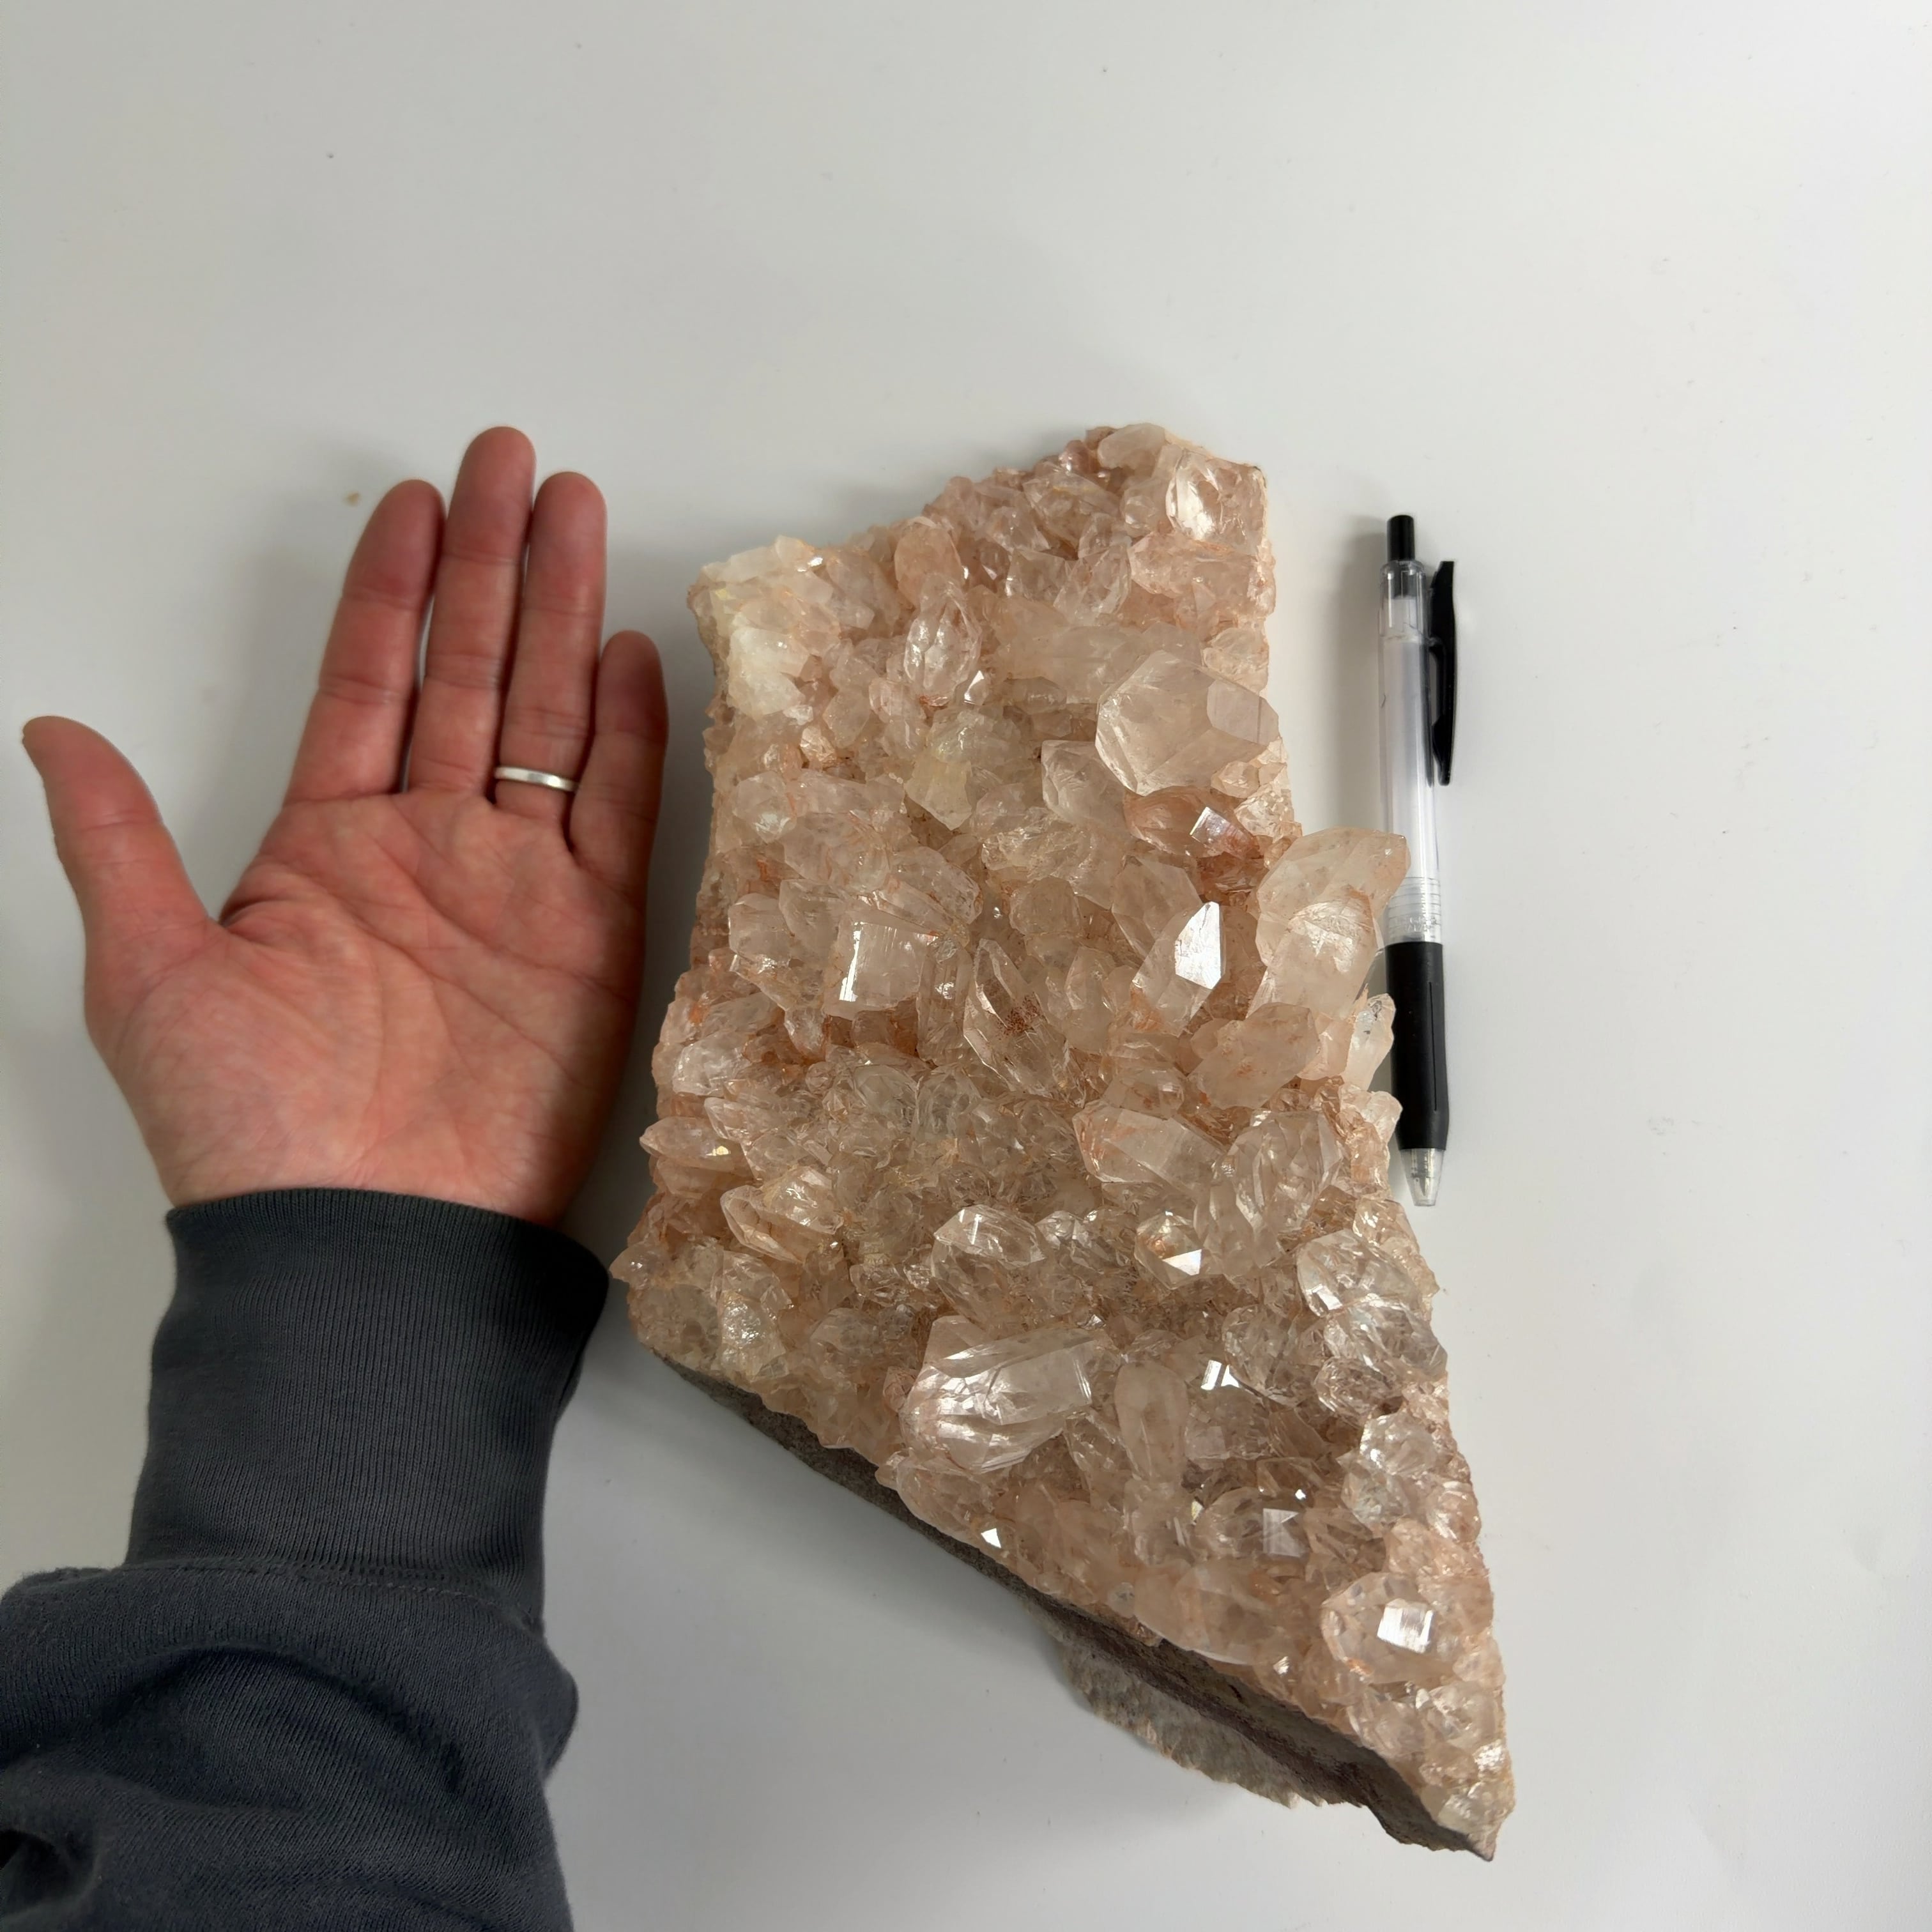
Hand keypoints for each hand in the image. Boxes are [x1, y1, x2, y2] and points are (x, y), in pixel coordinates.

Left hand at [24, 428, 667, 1224]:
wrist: (366, 1239)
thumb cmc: (251, 1123)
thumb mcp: (148, 975)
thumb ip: (116, 844)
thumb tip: (51, 728)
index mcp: (326, 843)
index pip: (367, 683)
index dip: (390, 590)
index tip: (413, 501)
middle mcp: (429, 846)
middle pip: (469, 676)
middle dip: (491, 566)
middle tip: (512, 461)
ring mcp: (518, 887)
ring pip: (547, 720)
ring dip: (560, 616)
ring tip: (575, 513)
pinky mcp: (594, 937)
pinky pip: (616, 814)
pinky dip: (627, 737)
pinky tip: (628, 654)